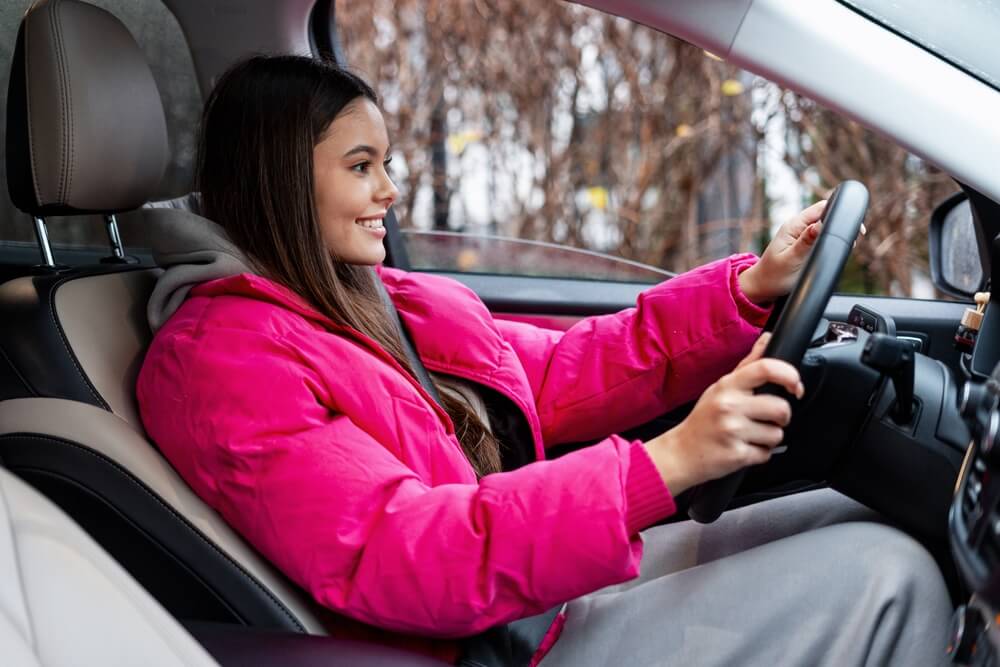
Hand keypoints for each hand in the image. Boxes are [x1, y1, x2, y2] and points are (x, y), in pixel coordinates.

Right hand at [642, 333, 802, 494]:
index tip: (796, 385)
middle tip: (767, 419)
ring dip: (769, 438)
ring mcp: (732, 430)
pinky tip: (743, 448)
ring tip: (749, 435)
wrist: (681, 452)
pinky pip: (766, 454)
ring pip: (777, 434)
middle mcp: (729, 405)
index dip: (790, 375)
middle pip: (781, 407)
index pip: (766, 368)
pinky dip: (759, 454)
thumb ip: (748, 365)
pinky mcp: (737, 454)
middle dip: (781, 417)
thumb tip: (767, 338)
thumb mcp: (721, 387)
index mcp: (728, 385)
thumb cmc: (704, 419)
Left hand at [738, 200, 852, 304]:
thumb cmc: (774, 275)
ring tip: (848, 244)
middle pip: (826, 213)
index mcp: (793, 226)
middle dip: (841, 222)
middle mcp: (797, 226)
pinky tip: (837, 247)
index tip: (853, 226)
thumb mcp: (791, 259)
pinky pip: (821, 235)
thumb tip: (820, 225)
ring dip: (837, 231)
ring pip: (825, 224)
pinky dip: (831, 239)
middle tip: (855, 237)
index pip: (821, 208)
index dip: (839, 212)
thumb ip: (805, 242)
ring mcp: (801, 234)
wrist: (762, 287)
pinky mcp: (804, 243)